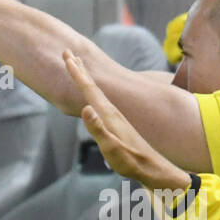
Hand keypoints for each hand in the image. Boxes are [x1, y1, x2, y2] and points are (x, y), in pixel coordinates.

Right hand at [63, 51, 191, 190]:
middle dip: (79, 68)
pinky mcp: (115, 121)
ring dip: (84, 77)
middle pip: (92, 85)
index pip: (89, 89)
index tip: (67, 56)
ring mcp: (114, 115)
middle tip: (67, 51)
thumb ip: (98, 129)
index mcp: (108, 114)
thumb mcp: (111, 148)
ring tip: (78, 65)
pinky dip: (91, 90)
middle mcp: (111, 110)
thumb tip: (86, 108)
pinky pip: (98, 99)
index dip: (77, 73)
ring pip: (95, 90)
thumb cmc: (130, 161)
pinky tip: (91, 93)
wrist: (152, 168)